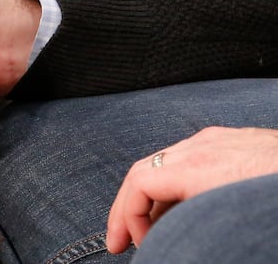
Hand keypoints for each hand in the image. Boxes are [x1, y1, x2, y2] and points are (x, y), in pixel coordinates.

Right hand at [107, 126, 277, 252]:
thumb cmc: (277, 198)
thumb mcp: (228, 222)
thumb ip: (191, 228)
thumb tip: (166, 245)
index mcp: (199, 165)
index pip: (139, 182)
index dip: (124, 216)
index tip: (127, 247)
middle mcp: (205, 145)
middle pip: (148, 169)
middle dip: (131, 207)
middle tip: (124, 242)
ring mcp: (223, 140)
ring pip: (169, 163)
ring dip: (157, 199)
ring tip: (160, 232)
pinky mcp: (241, 142)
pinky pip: (194, 160)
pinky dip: (181, 186)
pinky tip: (192, 210)